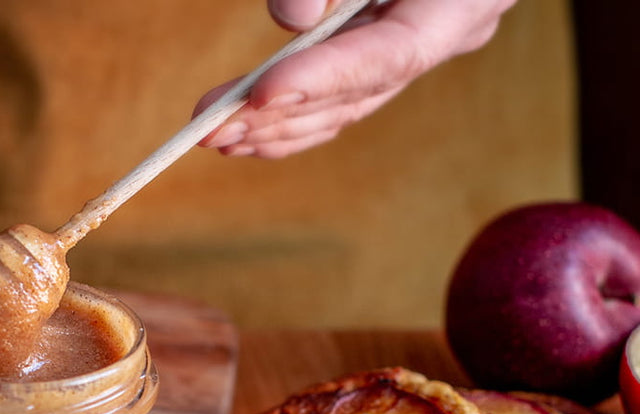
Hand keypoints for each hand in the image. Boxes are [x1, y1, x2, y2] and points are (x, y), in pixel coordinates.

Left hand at [197, 0, 517, 157]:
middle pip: (361, 90)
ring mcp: (428, 39)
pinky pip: (347, 93)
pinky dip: (296, 114)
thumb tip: (292, 21)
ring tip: (215, 137)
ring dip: (278, 126)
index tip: (260, 94)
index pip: (391, 54)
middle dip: (282, 114)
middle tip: (213, 128)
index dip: (323, 79)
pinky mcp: (396, 41)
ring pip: (350, 103)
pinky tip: (246, 133)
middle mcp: (455, 25)